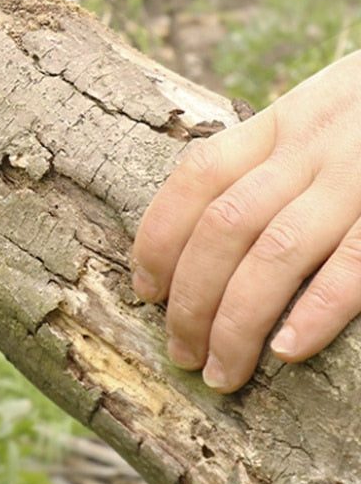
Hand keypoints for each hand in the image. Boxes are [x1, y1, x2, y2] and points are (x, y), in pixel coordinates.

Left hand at [132, 50, 360, 392]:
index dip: (160, 236)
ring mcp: (357, 180)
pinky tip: (286, 350)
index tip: (144, 289)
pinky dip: (317, 310)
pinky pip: (353, 266)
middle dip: (191, 298)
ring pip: (274, 253)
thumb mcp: (319, 112)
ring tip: (219, 371)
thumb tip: (203, 226)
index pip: (197, 178)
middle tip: (180, 350)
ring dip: (236, 321)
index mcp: (281, 122)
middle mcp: (310, 147)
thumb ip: (270, 154)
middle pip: (224, 227)